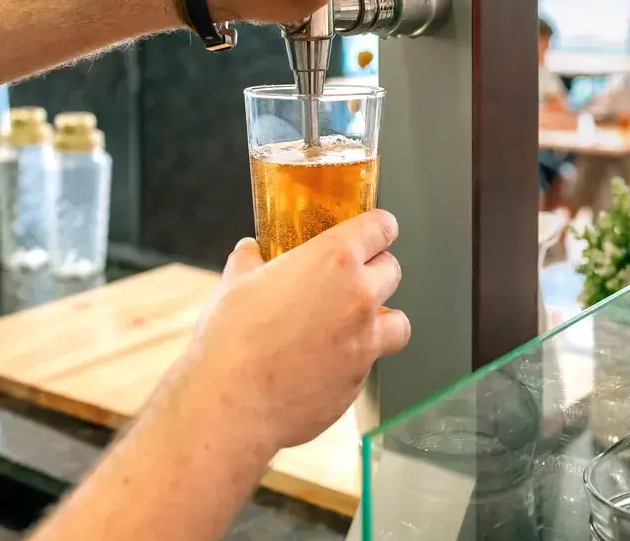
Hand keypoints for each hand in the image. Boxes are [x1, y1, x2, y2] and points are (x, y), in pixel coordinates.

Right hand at [187, 210, 409, 449]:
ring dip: (382, 321)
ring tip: (353, 326)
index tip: (376, 231)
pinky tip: (324, 362)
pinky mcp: (359, 381)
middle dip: (376, 272)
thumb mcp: (235, 282)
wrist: (231, 403)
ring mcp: (365, 342)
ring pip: (398, 323)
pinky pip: (370, 362)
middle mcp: (358, 297)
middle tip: (351, 280)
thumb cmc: (230, 339)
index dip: (379, 227)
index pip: (380, 227)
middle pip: (393, 270)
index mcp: (333, 260)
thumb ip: (251, 260)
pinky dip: (356, 359)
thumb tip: (251, 251)